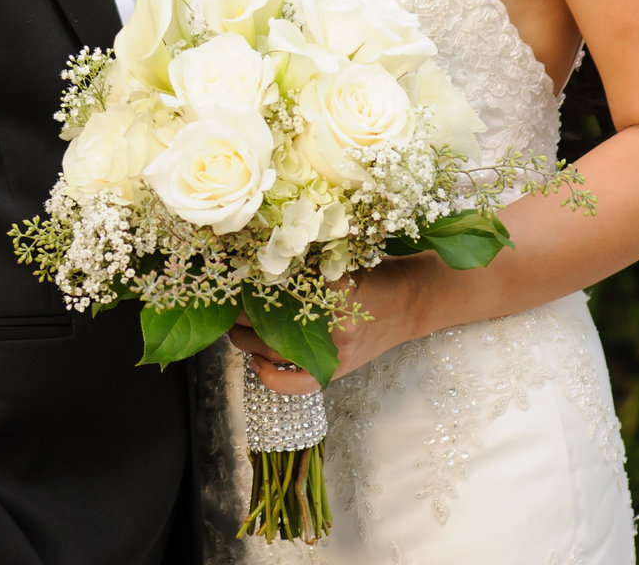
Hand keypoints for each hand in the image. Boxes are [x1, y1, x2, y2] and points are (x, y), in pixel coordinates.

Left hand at [228, 252, 441, 394]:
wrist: (414, 299)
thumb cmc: (376, 270)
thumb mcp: (341, 255)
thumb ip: (304, 261)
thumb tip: (253, 264)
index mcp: (332, 287)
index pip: (276, 289)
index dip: (248, 288)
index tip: (230, 279)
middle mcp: (333, 323)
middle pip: (270, 323)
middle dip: (241, 315)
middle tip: (224, 303)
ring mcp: (336, 351)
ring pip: (276, 351)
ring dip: (247, 341)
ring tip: (233, 328)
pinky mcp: (340, 369)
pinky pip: (298, 384)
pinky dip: (272, 378)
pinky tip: (256, 364)